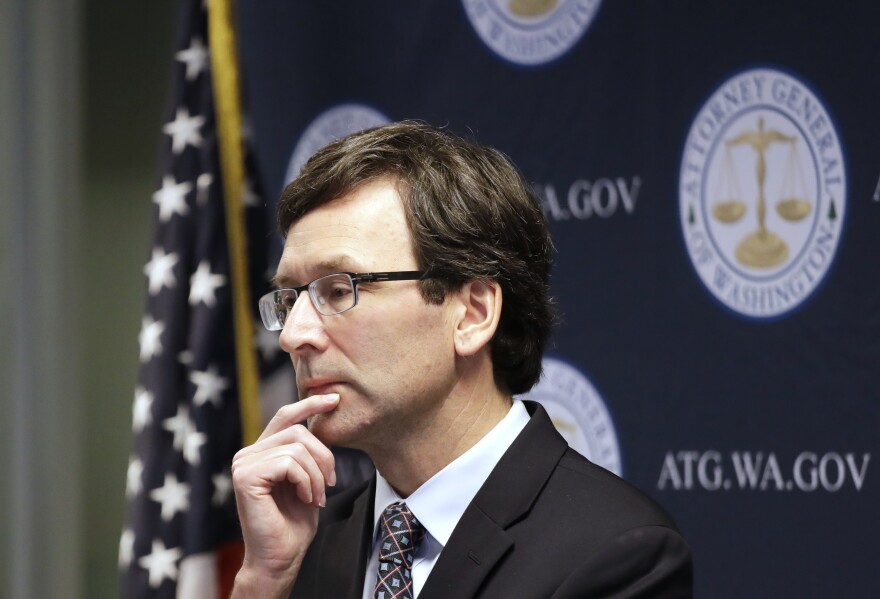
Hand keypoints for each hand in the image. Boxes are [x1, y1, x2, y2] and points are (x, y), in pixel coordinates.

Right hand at [230, 394, 338, 596]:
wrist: (281, 558)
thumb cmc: (294, 523)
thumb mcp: (307, 479)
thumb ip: (306, 453)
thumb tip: (321, 421)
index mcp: (261, 452)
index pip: (286, 416)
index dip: (310, 404)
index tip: (335, 399)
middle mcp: (248, 454)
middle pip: (298, 431)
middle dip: (323, 456)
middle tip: (328, 484)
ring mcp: (243, 463)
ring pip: (297, 447)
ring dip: (316, 475)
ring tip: (315, 497)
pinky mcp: (245, 476)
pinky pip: (289, 463)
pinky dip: (306, 482)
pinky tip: (305, 499)